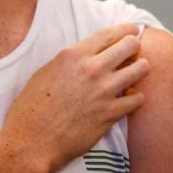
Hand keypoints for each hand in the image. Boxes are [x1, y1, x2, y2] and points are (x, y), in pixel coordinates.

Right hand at [2, 23, 149, 172]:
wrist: (31, 142)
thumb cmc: (31, 109)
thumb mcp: (46, 72)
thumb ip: (71, 61)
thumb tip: (89, 55)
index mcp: (73, 56)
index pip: (109, 34)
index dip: (126, 30)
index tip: (133, 30)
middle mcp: (91, 69)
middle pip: (130, 46)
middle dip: (136, 47)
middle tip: (134, 54)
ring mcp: (103, 91)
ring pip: (141, 69)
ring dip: (140, 70)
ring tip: (135, 75)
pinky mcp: (110, 114)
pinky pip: (137, 99)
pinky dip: (135, 98)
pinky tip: (128, 100)